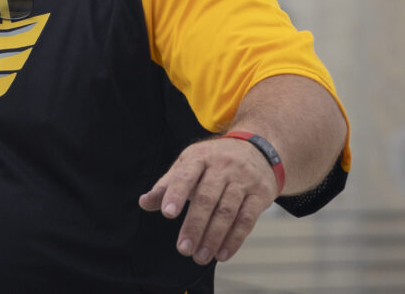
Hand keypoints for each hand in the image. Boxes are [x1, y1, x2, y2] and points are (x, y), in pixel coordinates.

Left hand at [138, 137, 276, 264]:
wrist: (256, 148)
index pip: (186, 175)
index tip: (167, 214)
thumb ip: (167, 185)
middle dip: (194, 225)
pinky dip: (234, 239)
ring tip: (200, 257)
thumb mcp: (189, 164)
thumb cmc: (214, 161)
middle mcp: (222, 166)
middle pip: (207, 198)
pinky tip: (222, 254)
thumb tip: (144, 202)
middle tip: (183, 248)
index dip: (176, 194)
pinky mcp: (260, 193)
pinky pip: (247, 219)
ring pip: (227, 211)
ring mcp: (243, 179)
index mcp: (199, 157)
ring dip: (213, 237)